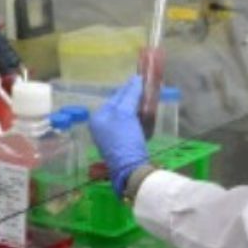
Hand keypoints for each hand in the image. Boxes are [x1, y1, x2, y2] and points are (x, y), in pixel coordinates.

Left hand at [90, 75, 149, 195]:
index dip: (129, 87)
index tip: (140, 78)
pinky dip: (138, 119)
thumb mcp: (126, 114)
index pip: (115, 97)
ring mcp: (111, 137)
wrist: (131, 168)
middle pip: (120, 107)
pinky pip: (130, 126)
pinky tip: (146, 114)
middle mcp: (101, 127)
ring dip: (137, 107)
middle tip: (147, 87)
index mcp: (98, 118)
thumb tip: (136, 79)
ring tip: (148, 98)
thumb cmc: (124, 138)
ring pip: (126, 116)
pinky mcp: (122, 144)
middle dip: (133, 98)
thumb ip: (130, 95)